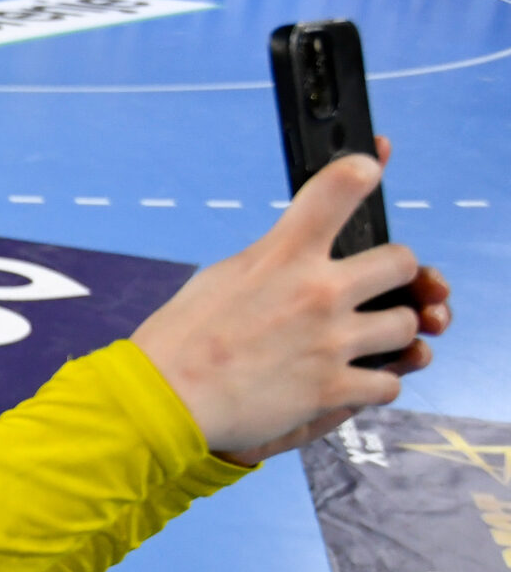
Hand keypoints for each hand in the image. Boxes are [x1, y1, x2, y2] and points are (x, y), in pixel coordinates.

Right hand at [132, 139, 445, 461]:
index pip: (342, 186)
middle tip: (376, 288)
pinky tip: (353, 380)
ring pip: (406, 325)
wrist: (164, 401)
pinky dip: (375, 382)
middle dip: (396, 275)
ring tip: (363, 341)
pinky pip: (388, 382)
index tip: (367, 170)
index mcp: (284, 256)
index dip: (363, 170)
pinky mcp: (333, 389)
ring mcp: (332, 342)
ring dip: (389, 333)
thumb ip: (273, 260)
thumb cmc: (181, 339)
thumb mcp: (223, 277)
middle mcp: (319, 293)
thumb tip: (300, 250)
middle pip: (403, 262)